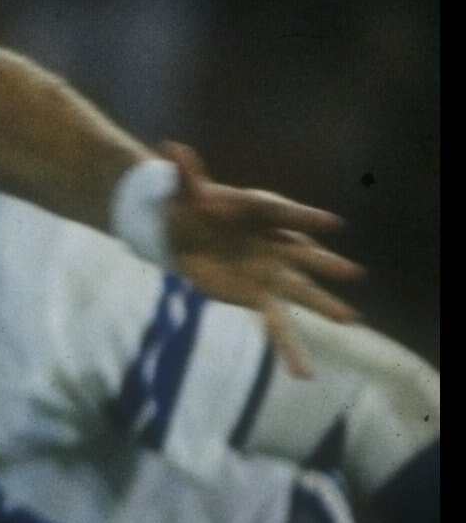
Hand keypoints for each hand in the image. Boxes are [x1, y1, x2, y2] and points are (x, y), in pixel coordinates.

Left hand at [161, 141, 362, 374]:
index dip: (306, 219)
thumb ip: (184, 175)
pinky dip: (290, 349)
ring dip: (323, 304)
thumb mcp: (185, 190)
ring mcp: (271, 273)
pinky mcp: (258, 298)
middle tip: (351, 272)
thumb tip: (170, 148)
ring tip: (350, 319)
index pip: (286, 214)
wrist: (184, 230)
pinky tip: (304, 373)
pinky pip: (278, 325)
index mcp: (263, 211)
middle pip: (303, 254)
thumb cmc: (192, 205)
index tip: (332, 224)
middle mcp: (275, 243)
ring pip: (300, 292)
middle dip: (324, 264)